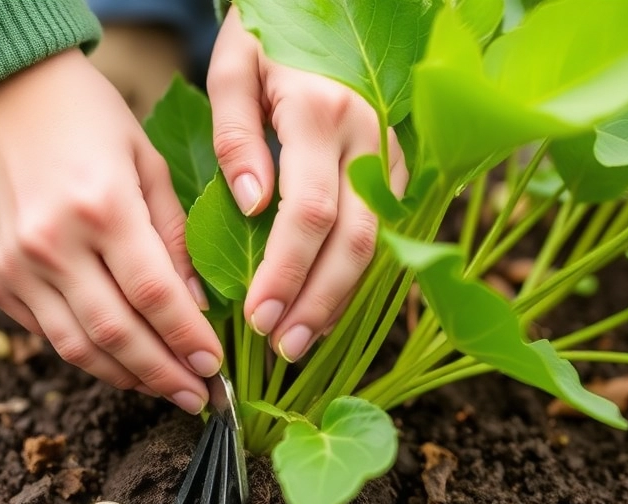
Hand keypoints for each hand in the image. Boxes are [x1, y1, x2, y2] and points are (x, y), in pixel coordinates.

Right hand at [0, 50, 221, 413]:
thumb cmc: (85, 115)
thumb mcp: (146, 160)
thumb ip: (174, 235)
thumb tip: (198, 304)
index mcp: (100, 206)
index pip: (155, 295)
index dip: (188, 340)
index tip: (217, 368)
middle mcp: (50, 243)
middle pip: (115, 334)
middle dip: (163, 374)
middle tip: (198, 397)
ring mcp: (12, 265)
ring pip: (75, 347)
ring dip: (124, 376)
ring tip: (163, 389)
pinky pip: (44, 332)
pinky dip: (85, 352)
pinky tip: (118, 360)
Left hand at [208, 8, 407, 361]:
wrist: (321, 4)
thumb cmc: (265, 35)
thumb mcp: (235, 68)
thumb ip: (236, 135)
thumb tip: (250, 203)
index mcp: (323, 113)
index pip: (309, 212)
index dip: (285, 271)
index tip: (255, 315)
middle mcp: (368, 136)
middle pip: (352, 240)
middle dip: (316, 301)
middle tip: (280, 346)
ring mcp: (388, 152)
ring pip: (376, 242)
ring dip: (339, 298)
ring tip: (300, 339)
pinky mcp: (392, 165)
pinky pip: (380, 230)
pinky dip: (352, 273)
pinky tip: (324, 304)